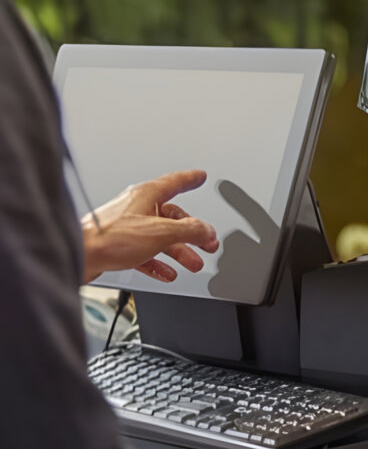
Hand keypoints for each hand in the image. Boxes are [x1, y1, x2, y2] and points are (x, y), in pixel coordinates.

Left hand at [81, 169, 219, 282]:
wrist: (79, 256)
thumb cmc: (109, 237)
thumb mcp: (161, 232)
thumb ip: (189, 230)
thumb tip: (207, 230)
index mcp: (146, 195)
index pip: (174, 182)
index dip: (190, 180)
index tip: (199, 176)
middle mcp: (136, 208)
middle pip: (172, 217)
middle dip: (192, 233)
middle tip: (207, 242)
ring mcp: (127, 227)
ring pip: (160, 237)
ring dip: (179, 252)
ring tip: (193, 263)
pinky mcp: (118, 246)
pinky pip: (146, 253)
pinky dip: (158, 262)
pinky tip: (167, 272)